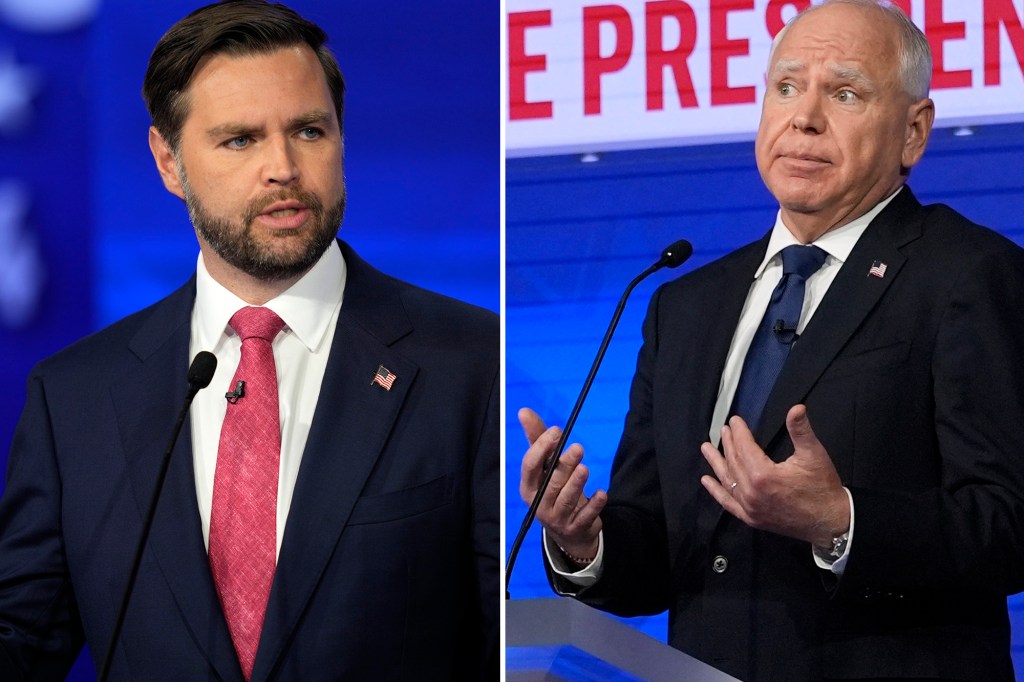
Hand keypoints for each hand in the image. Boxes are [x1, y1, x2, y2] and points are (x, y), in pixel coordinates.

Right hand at [519, 407, 604, 560]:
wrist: (567, 530)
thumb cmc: (553, 489)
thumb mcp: (544, 467)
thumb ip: (537, 439)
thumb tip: (523, 411)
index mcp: (528, 487)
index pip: (529, 467)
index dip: (541, 448)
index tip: (557, 431)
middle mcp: (539, 504)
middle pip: (551, 482)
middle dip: (564, 465)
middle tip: (578, 448)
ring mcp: (557, 519)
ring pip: (567, 500)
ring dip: (576, 483)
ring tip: (585, 468)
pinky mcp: (575, 528)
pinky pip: (585, 516)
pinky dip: (594, 505)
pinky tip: (601, 493)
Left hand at [699, 404, 849, 546]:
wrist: (831, 522)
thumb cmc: (822, 487)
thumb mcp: (814, 454)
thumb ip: (801, 430)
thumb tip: (797, 408)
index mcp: (763, 475)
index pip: (744, 448)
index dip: (739, 432)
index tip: (735, 420)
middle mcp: (751, 492)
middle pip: (734, 462)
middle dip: (728, 443)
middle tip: (724, 429)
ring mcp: (749, 507)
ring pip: (728, 480)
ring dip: (716, 463)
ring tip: (706, 448)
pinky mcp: (751, 518)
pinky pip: (728, 503)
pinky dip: (716, 491)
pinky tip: (707, 481)